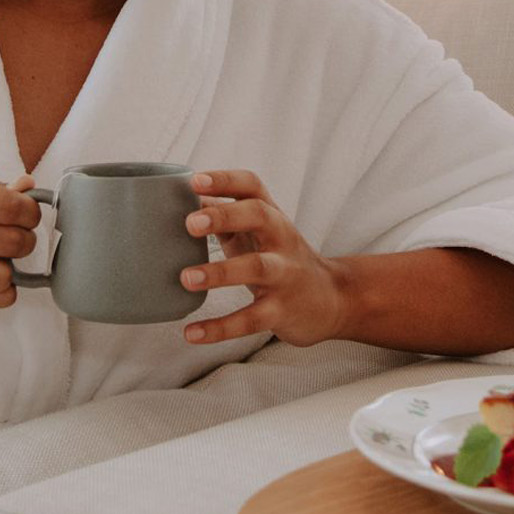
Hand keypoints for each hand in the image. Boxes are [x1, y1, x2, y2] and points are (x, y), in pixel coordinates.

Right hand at [0, 158, 41, 311]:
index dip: (29, 210)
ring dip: (13, 265)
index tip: (27, 213)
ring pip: (4, 275)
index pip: (8, 205)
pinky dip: (3, 289)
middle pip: (11, 240)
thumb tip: (29, 188)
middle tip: (17, 233)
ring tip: (1, 255)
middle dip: (25, 237)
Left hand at [178, 169, 349, 346]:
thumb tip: (181, 198)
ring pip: (256, 267)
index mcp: (271, 214)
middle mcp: (281, 238)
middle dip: (225, 216)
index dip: (224, 180)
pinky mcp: (281, 310)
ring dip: (220, 272)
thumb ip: (223, 214)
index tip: (194, 180)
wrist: (332, 298)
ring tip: (186, 278)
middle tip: (190, 223)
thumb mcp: (258, 231)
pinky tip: (192, 333)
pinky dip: (221, 328)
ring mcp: (284, 273)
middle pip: (259, 215)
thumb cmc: (281, 258)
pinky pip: (251, 319)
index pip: (251, 186)